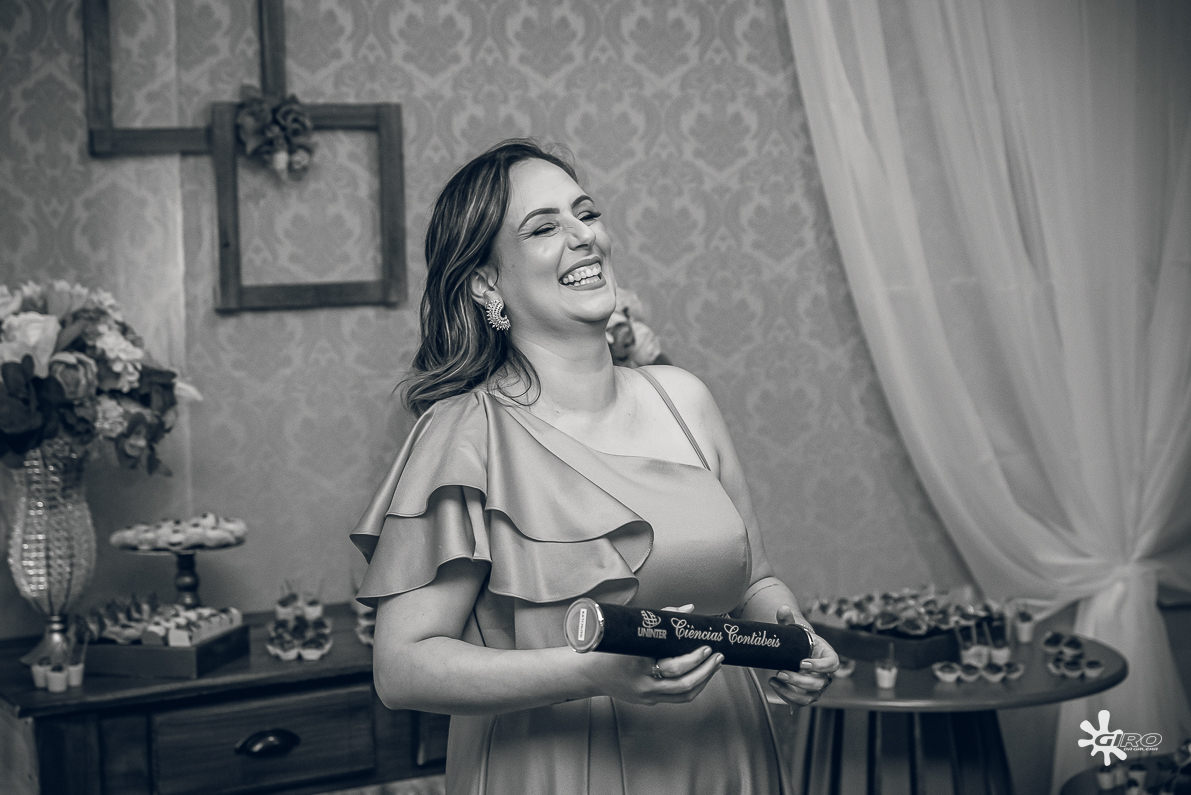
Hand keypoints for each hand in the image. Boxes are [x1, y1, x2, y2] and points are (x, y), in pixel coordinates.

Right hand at [579, 604, 723, 705]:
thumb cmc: (608, 647)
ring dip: (703, 680)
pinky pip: (676, 697)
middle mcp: (645, 686)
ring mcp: (647, 696)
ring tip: (714, 665)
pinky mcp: (648, 701)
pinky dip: (691, 685)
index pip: (674, 667)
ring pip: (684, 695)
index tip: (707, 647)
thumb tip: (688, 610)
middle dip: (706, 671)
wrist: (588, 673)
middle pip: (684, 685)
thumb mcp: (631, 630)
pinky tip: (700, 673)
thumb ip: (661, 619)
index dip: (694, 659)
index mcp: (639, 667)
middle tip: (718, 656)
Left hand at [767, 605, 838, 707]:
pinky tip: (775, 686)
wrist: (797, 652)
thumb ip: (788, 619)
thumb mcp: (795, 630)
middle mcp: (826, 674)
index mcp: (828, 655)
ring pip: (811, 696)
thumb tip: (782, 609)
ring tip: (775, 679)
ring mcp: (817, 687)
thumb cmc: (800, 641)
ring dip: (792, 691)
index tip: (802, 663)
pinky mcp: (807, 695)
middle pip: (819, 682)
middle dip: (799, 680)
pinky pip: (801, 702)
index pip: (832, 663)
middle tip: (781, 672)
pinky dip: (788, 697)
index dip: (820, 666)